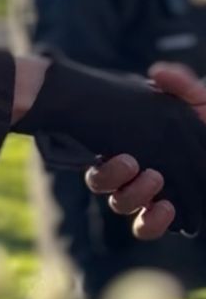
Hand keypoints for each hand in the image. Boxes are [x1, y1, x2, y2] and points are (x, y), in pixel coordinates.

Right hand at [86, 63, 205, 240]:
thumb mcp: (197, 97)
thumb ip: (180, 82)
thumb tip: (156, 72)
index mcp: (131, 142)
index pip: (101, 151)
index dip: (102, 158)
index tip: (122, 151)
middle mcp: (132, 169)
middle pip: (101, 182)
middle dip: (112, 175)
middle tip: (133, 162)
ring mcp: (148, 193)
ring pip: (121, 204)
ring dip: (132, 194)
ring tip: (155, 178)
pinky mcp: (168, 212)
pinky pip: (146, 226)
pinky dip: (151, 221)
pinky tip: (167, 208)